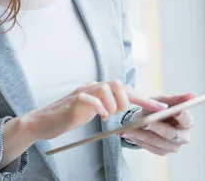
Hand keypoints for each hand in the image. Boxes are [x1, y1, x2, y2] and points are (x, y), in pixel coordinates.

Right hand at [23, 80, 168, 140]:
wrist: (43, 121)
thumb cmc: (67, 117)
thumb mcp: (92, 110)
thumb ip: (106, 105)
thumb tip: (125, 107)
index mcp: (97, 88)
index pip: (125, 89)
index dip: (144, 98)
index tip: (162, 108)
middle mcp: (91, 86)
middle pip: (119, 84)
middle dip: (128, 101)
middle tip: (122, 114)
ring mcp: (82, 91)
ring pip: (108, 88)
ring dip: (114, 105)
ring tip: (106, 116)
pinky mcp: (74, 100)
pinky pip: (93, 99)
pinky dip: (101, 108)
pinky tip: (100, 117)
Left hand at [121, 93, 194, 155]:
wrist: (144, 119)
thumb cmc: (156, 108)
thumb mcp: (162, 100)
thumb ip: (173, 99)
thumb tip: (192, 95)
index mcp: (187, 122)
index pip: (187, 120)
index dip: (181, 116)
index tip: (174, 111)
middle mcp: (183, 136)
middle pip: (171, 134)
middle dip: (156, 127)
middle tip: (145, 122)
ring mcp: (173, 146)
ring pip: (157, 141)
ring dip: (141, 134)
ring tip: (128, 129)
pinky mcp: (162, 152)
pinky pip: (150, 147)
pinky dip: (138, 139)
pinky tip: (128, 133)